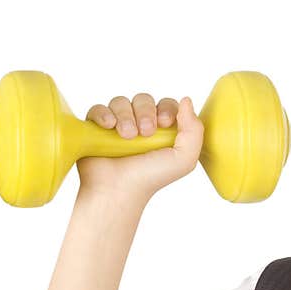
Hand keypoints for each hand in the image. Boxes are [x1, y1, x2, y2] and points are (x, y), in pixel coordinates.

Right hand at [76, 93, 203, 201]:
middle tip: (145, 133)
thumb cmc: (151, 177)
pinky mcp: (96, 128)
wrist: (119, 190)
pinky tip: (108, 127)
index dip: (166, 108)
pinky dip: (104, 114)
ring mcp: (117, 125)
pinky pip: (98, 108)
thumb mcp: (184, 158)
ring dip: (125, 115)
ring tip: (127, 136)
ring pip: (121, 102)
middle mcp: (140, 125)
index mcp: (162, 130)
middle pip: (144, 100)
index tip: (164, 123)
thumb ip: (194, 130)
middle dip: (146, 112)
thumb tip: (186, 100)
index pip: (166, 104)